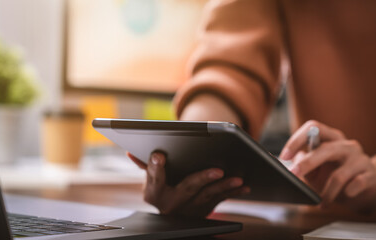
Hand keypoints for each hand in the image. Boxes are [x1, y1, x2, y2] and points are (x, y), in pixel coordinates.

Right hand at [127, 152, 249, 216]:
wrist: (173, 213)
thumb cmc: (162, 186)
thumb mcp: (151, 178)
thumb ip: (145, 165)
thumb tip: (130, 153)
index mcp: (154, 192)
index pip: (155, 177)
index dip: (156, 167)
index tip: (160, 155)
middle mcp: (171, 203)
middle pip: (187, 188)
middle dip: (203, 178)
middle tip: (218, 170)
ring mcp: (189, 208)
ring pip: (208, 196)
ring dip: (224, 187)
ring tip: (237, 178)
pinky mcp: (204, 210)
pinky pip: (220, 201)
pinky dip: (233, 193)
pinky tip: (244, 186)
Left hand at [279, 120, 375, 212]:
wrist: (369, 189)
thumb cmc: (337, 177)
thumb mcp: (316, 170)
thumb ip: (302, 164)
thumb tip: (287, 163)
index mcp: (332, 139)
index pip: (313, 128)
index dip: (296, 140)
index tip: (284, 156)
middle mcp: (347, 146)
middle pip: (325, 149)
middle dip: (307, 164)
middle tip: (294, 175)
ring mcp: (361, 159)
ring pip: (339, 175)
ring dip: (326, 192)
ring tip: (321, 202)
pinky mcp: (371, 176)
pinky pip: (356, 185)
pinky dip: (345, 195)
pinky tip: (341, 199)